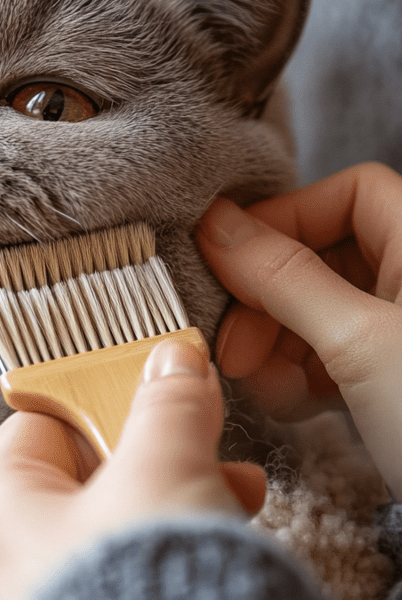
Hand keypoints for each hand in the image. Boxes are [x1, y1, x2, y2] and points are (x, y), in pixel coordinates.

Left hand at [0, 338, 265, 599]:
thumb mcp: (164, 471)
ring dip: (171, 511)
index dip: (99, 401)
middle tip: (209, 452)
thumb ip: (165, 407)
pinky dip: (163, 564)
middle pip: (80, 483)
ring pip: (107, 538)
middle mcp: (2, 574)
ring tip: (233, 505)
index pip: (39, 425)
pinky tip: (213, 558)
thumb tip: (171, 361)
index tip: (151, 395)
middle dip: (155, 461)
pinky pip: (119, 585)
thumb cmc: (144, 587)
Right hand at [195, 161, 401, 497]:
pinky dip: (297, 374)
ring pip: (312, 308)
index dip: (284, 219)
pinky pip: (323, 353)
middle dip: (266, 301)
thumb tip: (215, 224)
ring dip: (274, 345)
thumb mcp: (358, 342)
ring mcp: (397, 331)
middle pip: (317, 256)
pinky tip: (293, 404)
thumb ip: (283, 275)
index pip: (346, 195)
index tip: (227, 259)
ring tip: (265, 386)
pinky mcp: (385, 375)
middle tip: (234, 345)